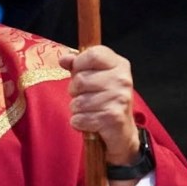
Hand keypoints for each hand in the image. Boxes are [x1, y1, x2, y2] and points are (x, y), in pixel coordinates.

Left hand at [59, 46, 138, 164]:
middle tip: (85, 96)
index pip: (93, 54)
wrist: (122, 131)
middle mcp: (122, 79)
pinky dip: (79, 123)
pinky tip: (90, 123)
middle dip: (75, 91)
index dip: (79, 64)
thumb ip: (78, 65)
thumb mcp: (94, 77)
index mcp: (119, 64)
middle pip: (80, 80)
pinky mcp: (113, 118)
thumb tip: (64, 59)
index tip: (79, 72)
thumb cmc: (105, 100)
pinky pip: (80, 119)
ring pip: (78, 101)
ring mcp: (119, 98)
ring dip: (77, 109)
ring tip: (89, 110)